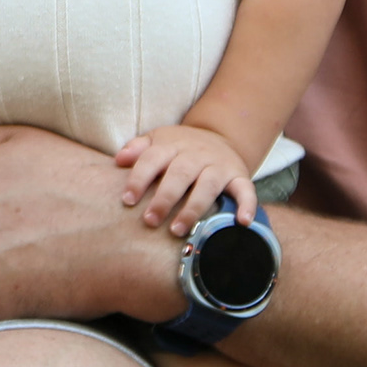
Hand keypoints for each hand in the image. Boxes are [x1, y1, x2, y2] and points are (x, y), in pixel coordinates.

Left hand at [117, 122, 253, 232]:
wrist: (219, 136)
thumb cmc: (179, 148)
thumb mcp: (158, 140)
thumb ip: (138, 149)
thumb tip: (119, 160)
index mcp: (172, 144)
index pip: (153, 158)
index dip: (139, 178)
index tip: (127, 200)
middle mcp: (197, 154)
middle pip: (180, 173)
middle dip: (164, 198)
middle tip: (150, 221)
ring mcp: (219, 165)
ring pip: (208, 185)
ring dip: (194, 207)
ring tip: (178, 230)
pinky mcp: (239, 175)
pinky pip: (245, 189)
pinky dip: (247, 205)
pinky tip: (242, 222)